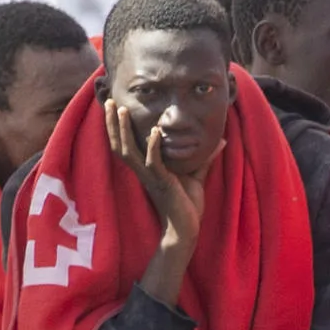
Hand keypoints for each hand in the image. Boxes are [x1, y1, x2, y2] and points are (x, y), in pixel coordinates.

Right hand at [106, 98, 212, 247]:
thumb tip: (221, 141)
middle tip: (107, 100)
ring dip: (124, 130)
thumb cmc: (187, 205)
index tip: (114, 105)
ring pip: (129, 150)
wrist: (186, 229)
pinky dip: (154, 146)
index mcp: (146, 167)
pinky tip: (156, 131)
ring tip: (120, 109)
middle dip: (111, 123)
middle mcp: (143, 170)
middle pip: (119, 143)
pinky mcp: (161, 183)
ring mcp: (150, 176)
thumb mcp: (195, 176)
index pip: (127, 142)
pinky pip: (153, 162)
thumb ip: (204, 158)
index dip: (117, 126)